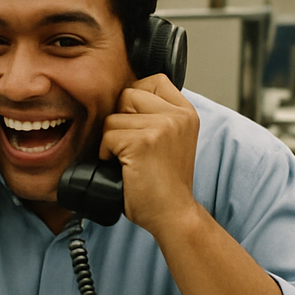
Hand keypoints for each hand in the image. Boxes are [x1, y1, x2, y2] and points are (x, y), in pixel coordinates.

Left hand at [100, 74, 199, 235]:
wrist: (173, 214)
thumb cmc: (166, 183)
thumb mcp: (171, 139)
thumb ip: (156, 115)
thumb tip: (123, 96)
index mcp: (186, 112)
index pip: (153, 80)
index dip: (136, 100)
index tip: (139, 126)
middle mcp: (178, 115)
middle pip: (127, 94)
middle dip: (121, 121)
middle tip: (134, 149)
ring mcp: (162, 126)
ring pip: (113, 118)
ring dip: (112, 141)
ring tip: (131, 161)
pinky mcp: (143, 142)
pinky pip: (107, 136)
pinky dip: (107, 155)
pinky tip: (125, 169)